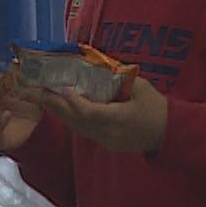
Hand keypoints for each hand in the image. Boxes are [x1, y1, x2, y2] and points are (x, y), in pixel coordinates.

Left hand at [21, 77, 169, 154]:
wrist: (169, 134)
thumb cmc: (156, 107)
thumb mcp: (140, 87)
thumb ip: (118, 77)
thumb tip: (95, 63)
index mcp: (119, 119)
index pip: (91, 113)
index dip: (74, 102)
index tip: (62, 89)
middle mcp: (108, 134)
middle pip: (76, 121)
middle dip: (55, 106)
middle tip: (36, 91)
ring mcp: (105, 141)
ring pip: (76, 127)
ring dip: (58, 112)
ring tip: (41, 97)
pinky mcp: (104, 143)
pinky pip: (82, 131)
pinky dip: (69, 118)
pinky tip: (59, 108)